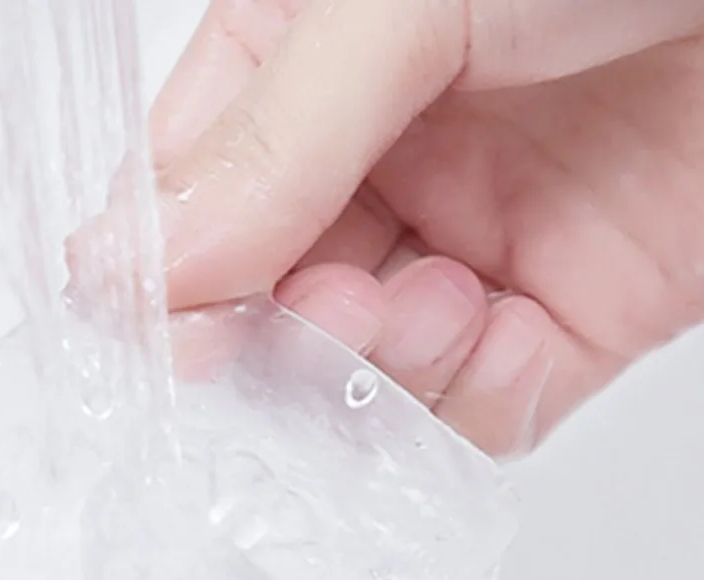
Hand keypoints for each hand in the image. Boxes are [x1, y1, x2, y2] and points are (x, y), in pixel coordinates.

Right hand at [69, 0, 703, 453]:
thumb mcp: (406, 1)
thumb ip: (277, 140)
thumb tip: (147, 264)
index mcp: (304, 81)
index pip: (189, 209)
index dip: (167, 283)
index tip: (169, 333)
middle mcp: (375, 179)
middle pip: (270, 315)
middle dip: (279, 343)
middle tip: (311, 321)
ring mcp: (462, 259)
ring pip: (363, 383)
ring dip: (374, 374)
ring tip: (422, 305)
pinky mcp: (556, 328)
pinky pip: (475, 415)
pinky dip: (468, 399)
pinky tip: (492, 329)